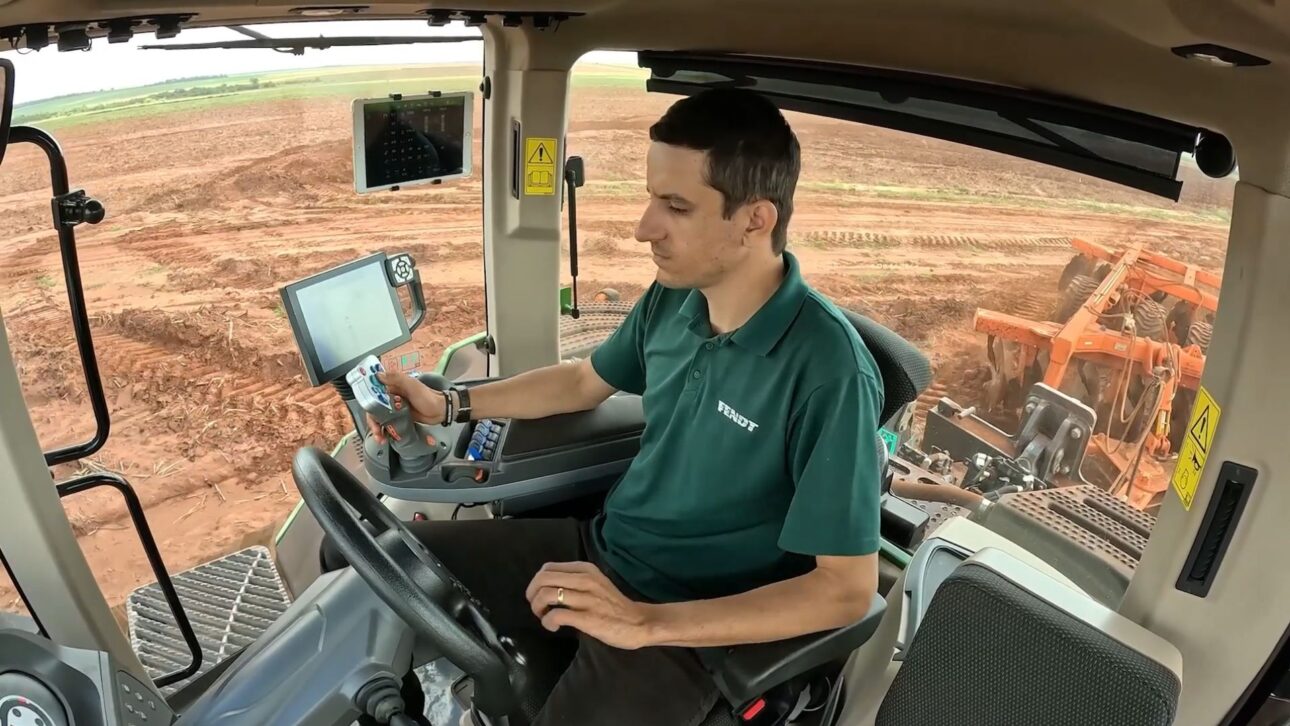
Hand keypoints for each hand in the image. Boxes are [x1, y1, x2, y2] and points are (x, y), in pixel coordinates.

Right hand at [366, 372, 446, 444]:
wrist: (440, 410)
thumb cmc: (427, 396)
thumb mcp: (412, 385)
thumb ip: (396, 378)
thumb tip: (378, 375)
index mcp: (393, 387)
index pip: (373, 394)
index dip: (367, 403)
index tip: (367, 412)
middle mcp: (391, 397)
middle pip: (374, 409)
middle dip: (372, 421)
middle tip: (376, 431)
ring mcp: (395, 409)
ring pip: (380, 419)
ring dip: (378, 429)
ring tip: (380, 438)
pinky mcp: (400, 418)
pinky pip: (388, 425)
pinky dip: (385, 432)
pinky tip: (385, 438)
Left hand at [525, 562, 658, 649]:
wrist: (638, 622)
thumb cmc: (613, 605)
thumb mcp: (595, 582)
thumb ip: (574, 580)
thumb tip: (546, 587)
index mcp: (585, 569)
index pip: (548, 568)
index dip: (536, 583)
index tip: (540, 597)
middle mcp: (585, 579)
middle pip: (543, 578)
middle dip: (533, 595)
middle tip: (538, 608)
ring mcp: (586, 598)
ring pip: (546, 595)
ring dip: (538, 609)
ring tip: (545, 617)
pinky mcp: (587, 617)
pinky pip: (555, 615)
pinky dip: (548, 622)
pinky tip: (554, 627)